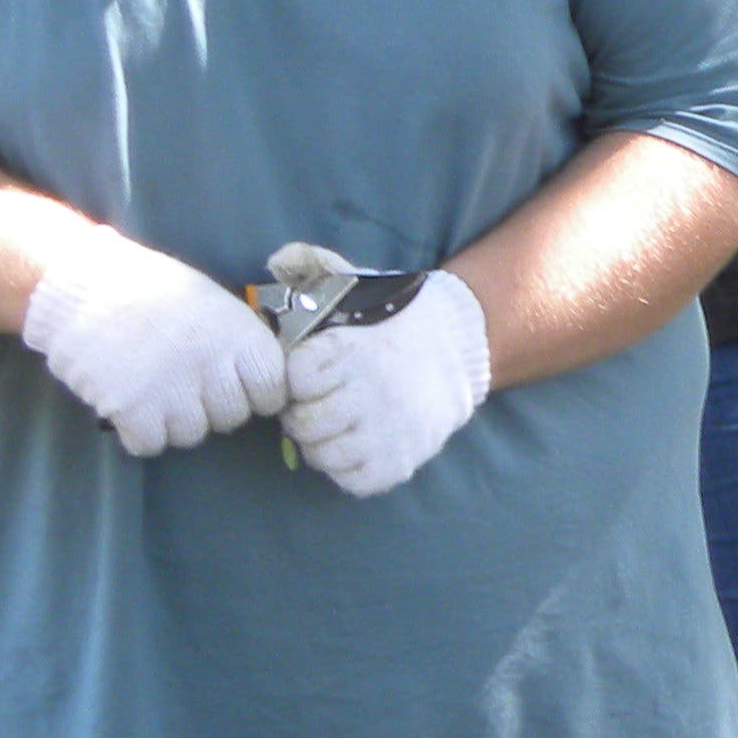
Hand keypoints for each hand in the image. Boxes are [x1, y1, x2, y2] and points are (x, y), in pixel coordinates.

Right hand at [22, 227, 286, 455]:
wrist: (82, 285)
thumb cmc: (148, 288)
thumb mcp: (210, 303)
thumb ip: (236, 342)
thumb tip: (257, 378)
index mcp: (240, 334)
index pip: (272, 389)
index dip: (255, 393)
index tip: (235, 387)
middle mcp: (214, 364)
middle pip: (232, 418)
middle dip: (211, 409)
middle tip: (183, 387)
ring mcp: (173, 389)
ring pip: (191, 435)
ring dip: (173, 422)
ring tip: (152, 391)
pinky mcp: (131, 408)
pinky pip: (149, 444)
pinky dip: (138, 434)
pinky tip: (129, 406)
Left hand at [270, 244, 490, 498]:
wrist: (461, 345)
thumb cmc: (391, 320)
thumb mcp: (354, 287)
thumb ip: (313, 270)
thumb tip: (276, 257)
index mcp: (347, 352)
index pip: (292, 381)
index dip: (297, 380)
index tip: (314, 375)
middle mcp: (366, 393)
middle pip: (301, 424)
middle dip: (306, 415)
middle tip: (324, 404)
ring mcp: (385, 431)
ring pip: (322, 456)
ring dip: (325, 444)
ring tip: (341, 425)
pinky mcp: (400, 461)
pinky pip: (353, 481)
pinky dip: (351, 469)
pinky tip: (361, 445)